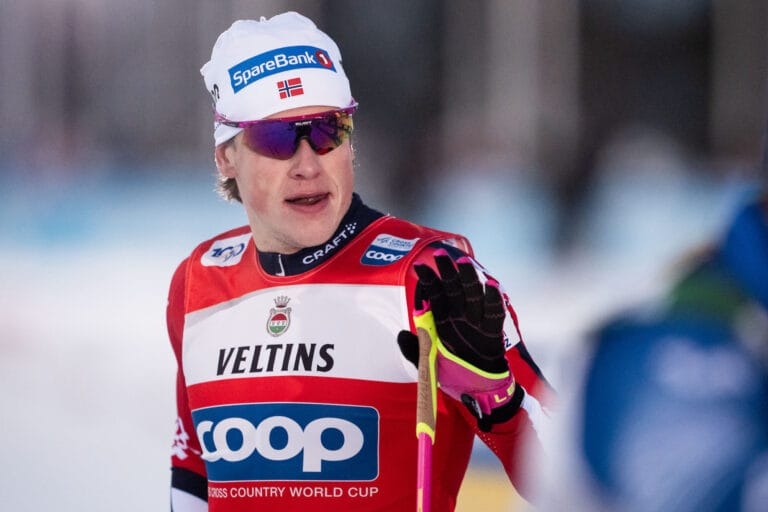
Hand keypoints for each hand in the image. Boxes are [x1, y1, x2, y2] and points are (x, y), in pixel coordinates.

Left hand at [398, 250, 521, 430]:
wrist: (478, 391)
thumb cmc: (453, 375)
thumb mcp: (428, 364)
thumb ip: (415, 349)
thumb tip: (401, 334)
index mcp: (442, 321)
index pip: (435, 296)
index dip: (429, 281)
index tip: (420, 267)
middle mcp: (459, 317)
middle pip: (454, 289)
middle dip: (447, 272)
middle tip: (441, 255)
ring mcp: (476, 323)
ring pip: (473, 295)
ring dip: (469, 279)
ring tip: (464, 263)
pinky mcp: (492, 333)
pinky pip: (494, 314)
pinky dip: (494, 300)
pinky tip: (491, 284)